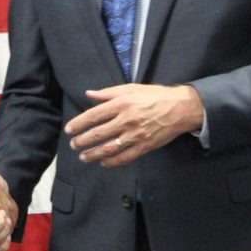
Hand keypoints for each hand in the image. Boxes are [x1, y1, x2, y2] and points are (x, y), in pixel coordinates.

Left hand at [64, 84, 203, 166]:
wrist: (181, 108)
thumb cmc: (155, 95)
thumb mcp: (131, 88)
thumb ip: (108, 93)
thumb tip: (89, 94)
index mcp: (122, 103)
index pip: (94, 115)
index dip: (79, 123)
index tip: (69, 129)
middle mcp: (127, 120)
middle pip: (99, 133)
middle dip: (83, 141)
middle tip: (73, 144)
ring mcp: (136, 135)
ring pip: (110, 148)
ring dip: (94, 154)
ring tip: (83, 157)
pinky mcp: (145, 146)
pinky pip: (125, 157)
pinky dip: (112, 162)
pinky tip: (103, 162)